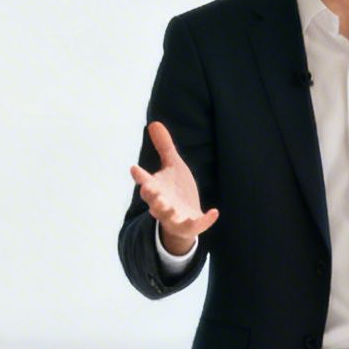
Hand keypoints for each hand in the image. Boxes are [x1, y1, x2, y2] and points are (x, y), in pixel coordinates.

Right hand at [130, 121, 218, 254]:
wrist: (186, 218)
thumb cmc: (176, 190)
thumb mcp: (173, 166)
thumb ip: (164, 147)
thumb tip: (153, 123)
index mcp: (156, 188)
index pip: (145, 181)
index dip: (140, 176)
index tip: (134, 168)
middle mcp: (161, 203)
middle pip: (153, 201)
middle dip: (151, 196)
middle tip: (148, 189)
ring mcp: (174, 217)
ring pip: (167, 216)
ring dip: (166, 211)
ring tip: (167, 205)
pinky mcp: (189, 226)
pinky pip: (195, 226)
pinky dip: (205, 220)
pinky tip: (214, 212)